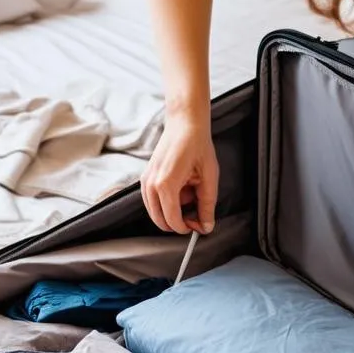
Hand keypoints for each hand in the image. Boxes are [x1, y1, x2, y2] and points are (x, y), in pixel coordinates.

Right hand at [141, 111, 218, 234]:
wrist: (184, 123)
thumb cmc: (197, 145)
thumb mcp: (209, 177)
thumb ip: (207, 205)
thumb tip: (206, 226)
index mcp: (166, 185)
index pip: (172, 220)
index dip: (186, 228)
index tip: (198, 226)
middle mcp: (151, 184)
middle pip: (160, 220)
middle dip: (178, 223)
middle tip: (195, 217)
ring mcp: (145, 181)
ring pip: (155, 212)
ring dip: (172, 212)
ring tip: (190, 195)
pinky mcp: (145, 177)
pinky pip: (153, 200)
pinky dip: (166, 202)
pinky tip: (181, 189)